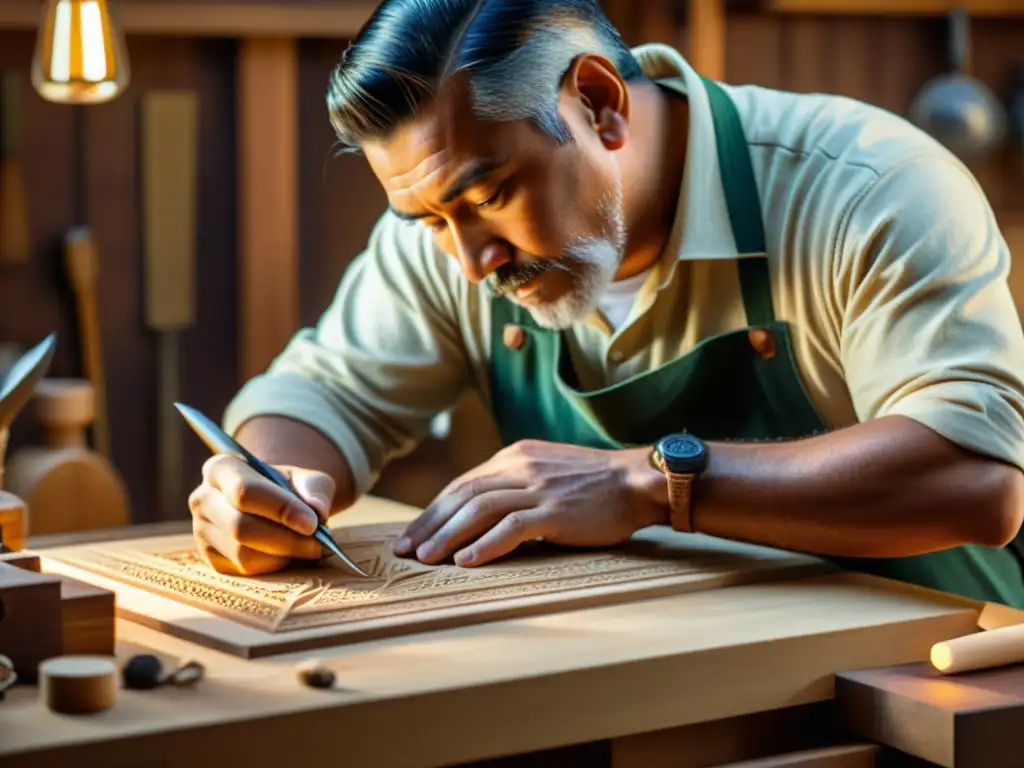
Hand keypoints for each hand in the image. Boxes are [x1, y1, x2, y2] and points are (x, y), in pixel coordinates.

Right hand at [188, 454, 335, 575]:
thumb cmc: (289, 488)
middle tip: (320, 544)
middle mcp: (203, 498)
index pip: (245, 491)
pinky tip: (290, 555)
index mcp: (222, 468)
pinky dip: (273, 566)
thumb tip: (318, 511)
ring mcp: (201, 530)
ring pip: (242, 553)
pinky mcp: (209, 557)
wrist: (272, 504)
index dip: (280, 508)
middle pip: (240, 526)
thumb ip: (315, 489)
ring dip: (283, 555)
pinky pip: (243, 570)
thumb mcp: (306, 479)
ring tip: (310, 549)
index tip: (313, 524)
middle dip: (286, 539)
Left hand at [392, 440, 668, 566]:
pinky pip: (511, 527)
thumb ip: (516, 482)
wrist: (637, 481)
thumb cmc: (595, 483)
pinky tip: (465, 561)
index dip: (434, 509)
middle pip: (462, 494)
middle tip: (405, 549)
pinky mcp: (555, 511)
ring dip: (447, 535)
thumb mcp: (548, 471)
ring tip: (426, 558)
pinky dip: (485, 545)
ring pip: (479, 510)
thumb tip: (481, 509)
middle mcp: (521, 467)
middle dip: (429, 523)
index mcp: (516, 456)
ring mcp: (538, 488)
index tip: (414, 532)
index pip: (463, 483)